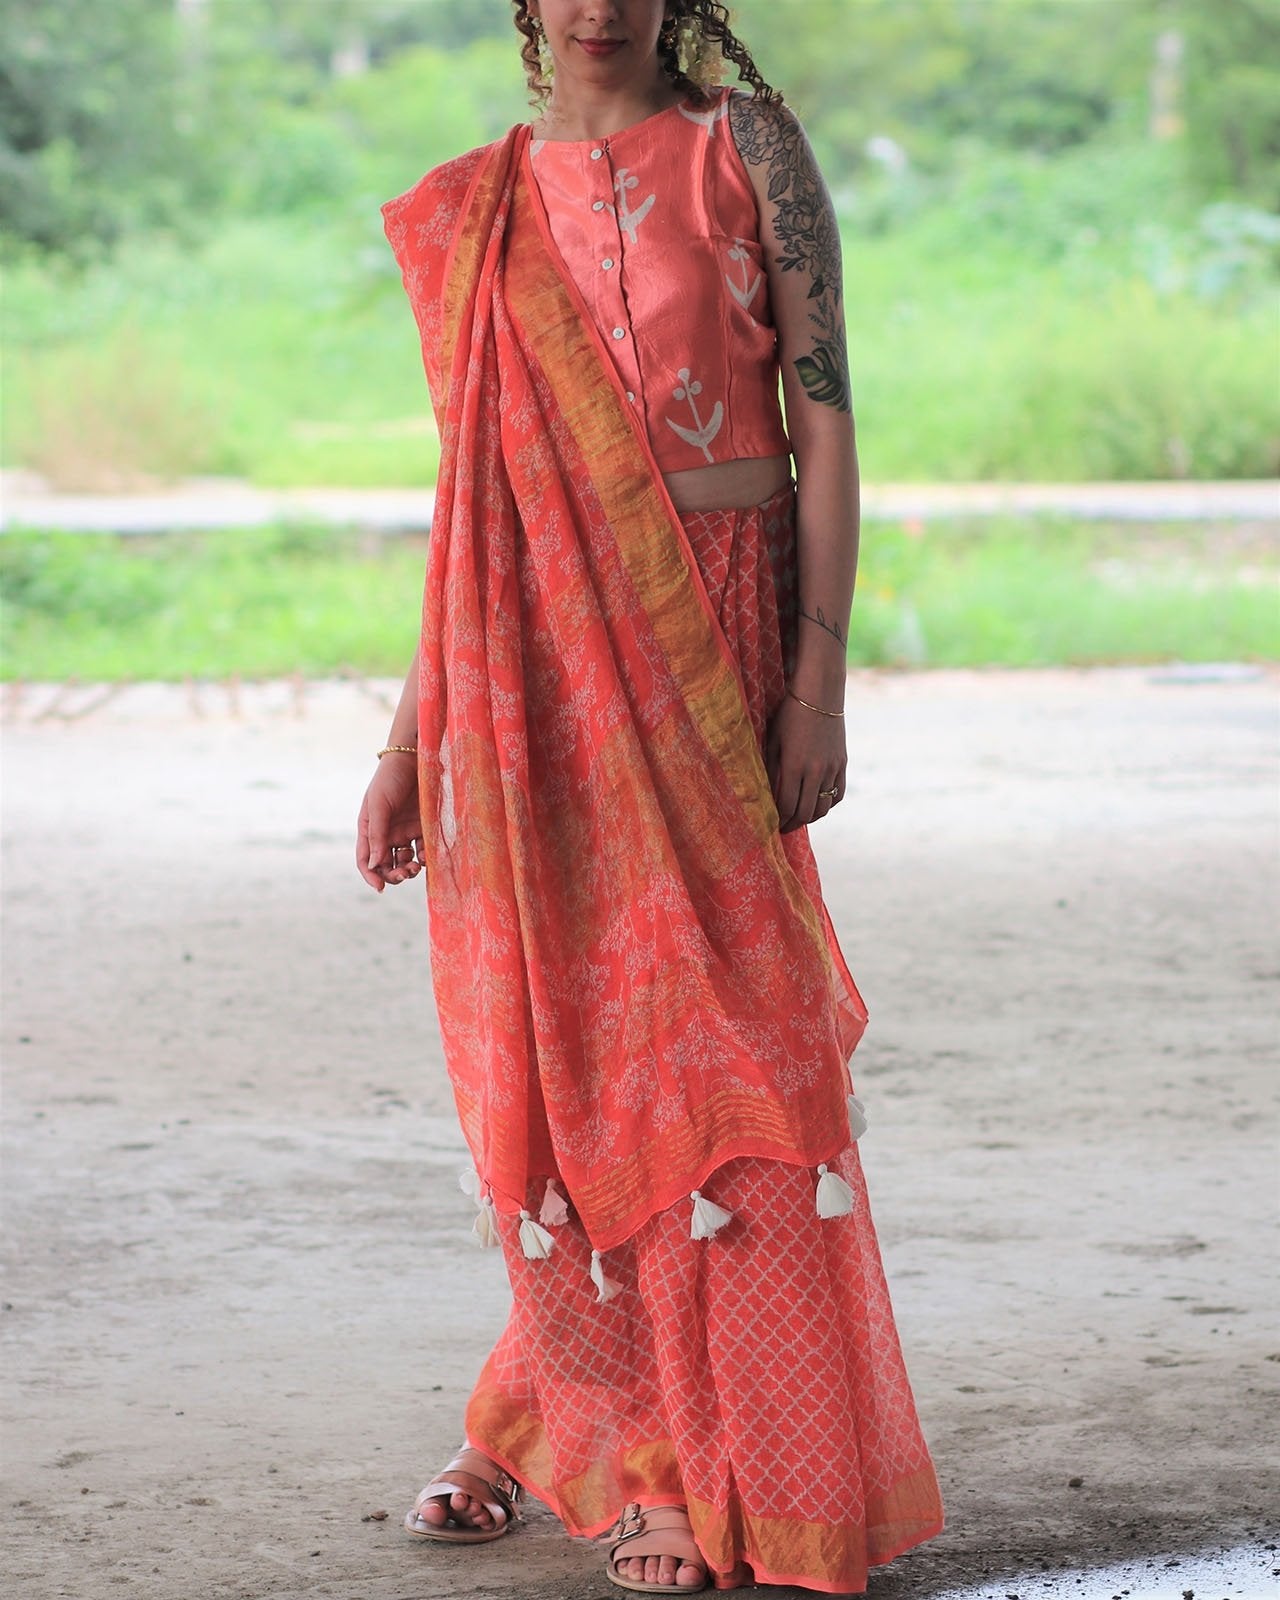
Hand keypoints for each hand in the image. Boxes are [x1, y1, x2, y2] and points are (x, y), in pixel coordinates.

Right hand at [356, 753, 423, 891]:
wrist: (414, 758)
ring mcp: (405, 831)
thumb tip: (375, 865)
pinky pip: (423, 849)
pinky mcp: (423, 827)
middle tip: (405, 874)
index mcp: (369, 829)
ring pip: (405, 860)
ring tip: (416, 866)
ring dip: (409, 869)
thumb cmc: (390, 778)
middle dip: (394, 875)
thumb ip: (377, 835)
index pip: (366, 860)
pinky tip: (427, 856)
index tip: (381, 887)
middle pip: (386, 864)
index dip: (371, 876)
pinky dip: (424, 857)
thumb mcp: (379, 805)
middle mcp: (386, 834)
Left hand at [764, 694, 845, 833]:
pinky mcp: (842, 764)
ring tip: (799, 818)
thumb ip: (771, 768)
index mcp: (794, 765)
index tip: (772, 824)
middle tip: (784, 827)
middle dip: (793, 824)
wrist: (820, 694)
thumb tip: (767, 794)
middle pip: (805, 812)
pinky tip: (817, 804)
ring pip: (823, 807)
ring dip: (810, 817)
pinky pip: (837, 795)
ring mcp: (832, 768)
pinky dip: (827, 804)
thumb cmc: (790, 714)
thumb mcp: (773, 740)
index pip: (786, 805)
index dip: (779, 819)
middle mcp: (815, 770)